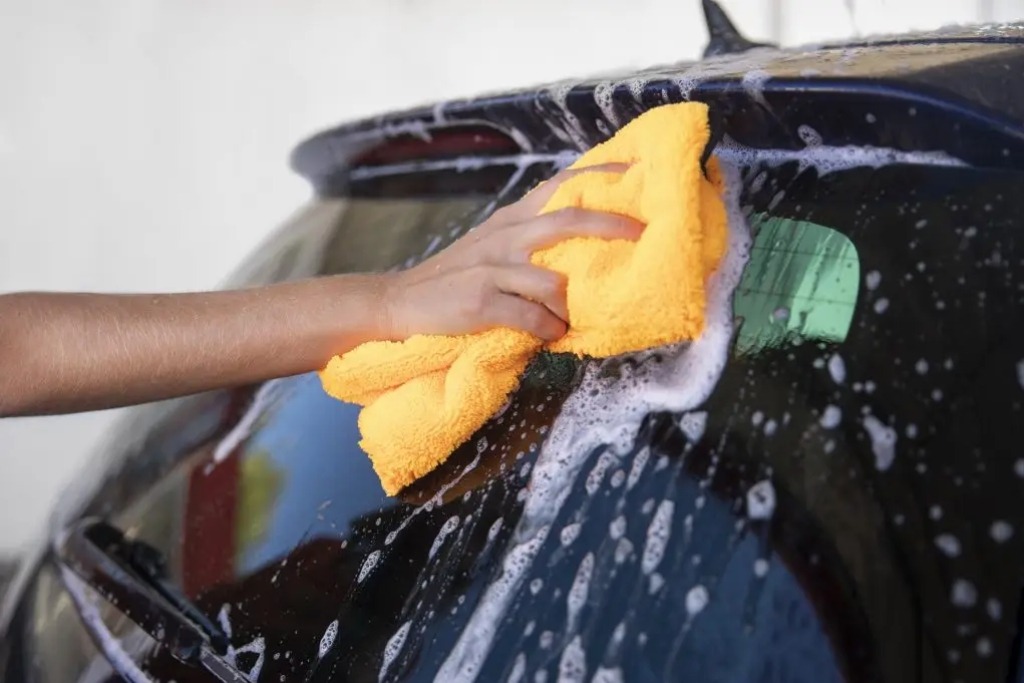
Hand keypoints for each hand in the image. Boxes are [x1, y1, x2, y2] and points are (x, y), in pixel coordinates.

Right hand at [382, 164, 640, 341]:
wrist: (397, 304)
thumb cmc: (453, 279)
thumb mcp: (491, 246)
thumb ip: (530, 239)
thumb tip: (584, 246)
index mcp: (510, 220)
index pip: (560, 186)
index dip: (599, 177)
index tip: (637, 174)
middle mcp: (504, 237)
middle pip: (567, 220)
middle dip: (611, 225)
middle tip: (643, 235)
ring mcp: (491, 269)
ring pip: (554, 279)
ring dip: (574, 304)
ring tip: (578, 318)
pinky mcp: (480, 303)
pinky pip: (530, 316)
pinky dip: (548, 328)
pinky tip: (551, 335)